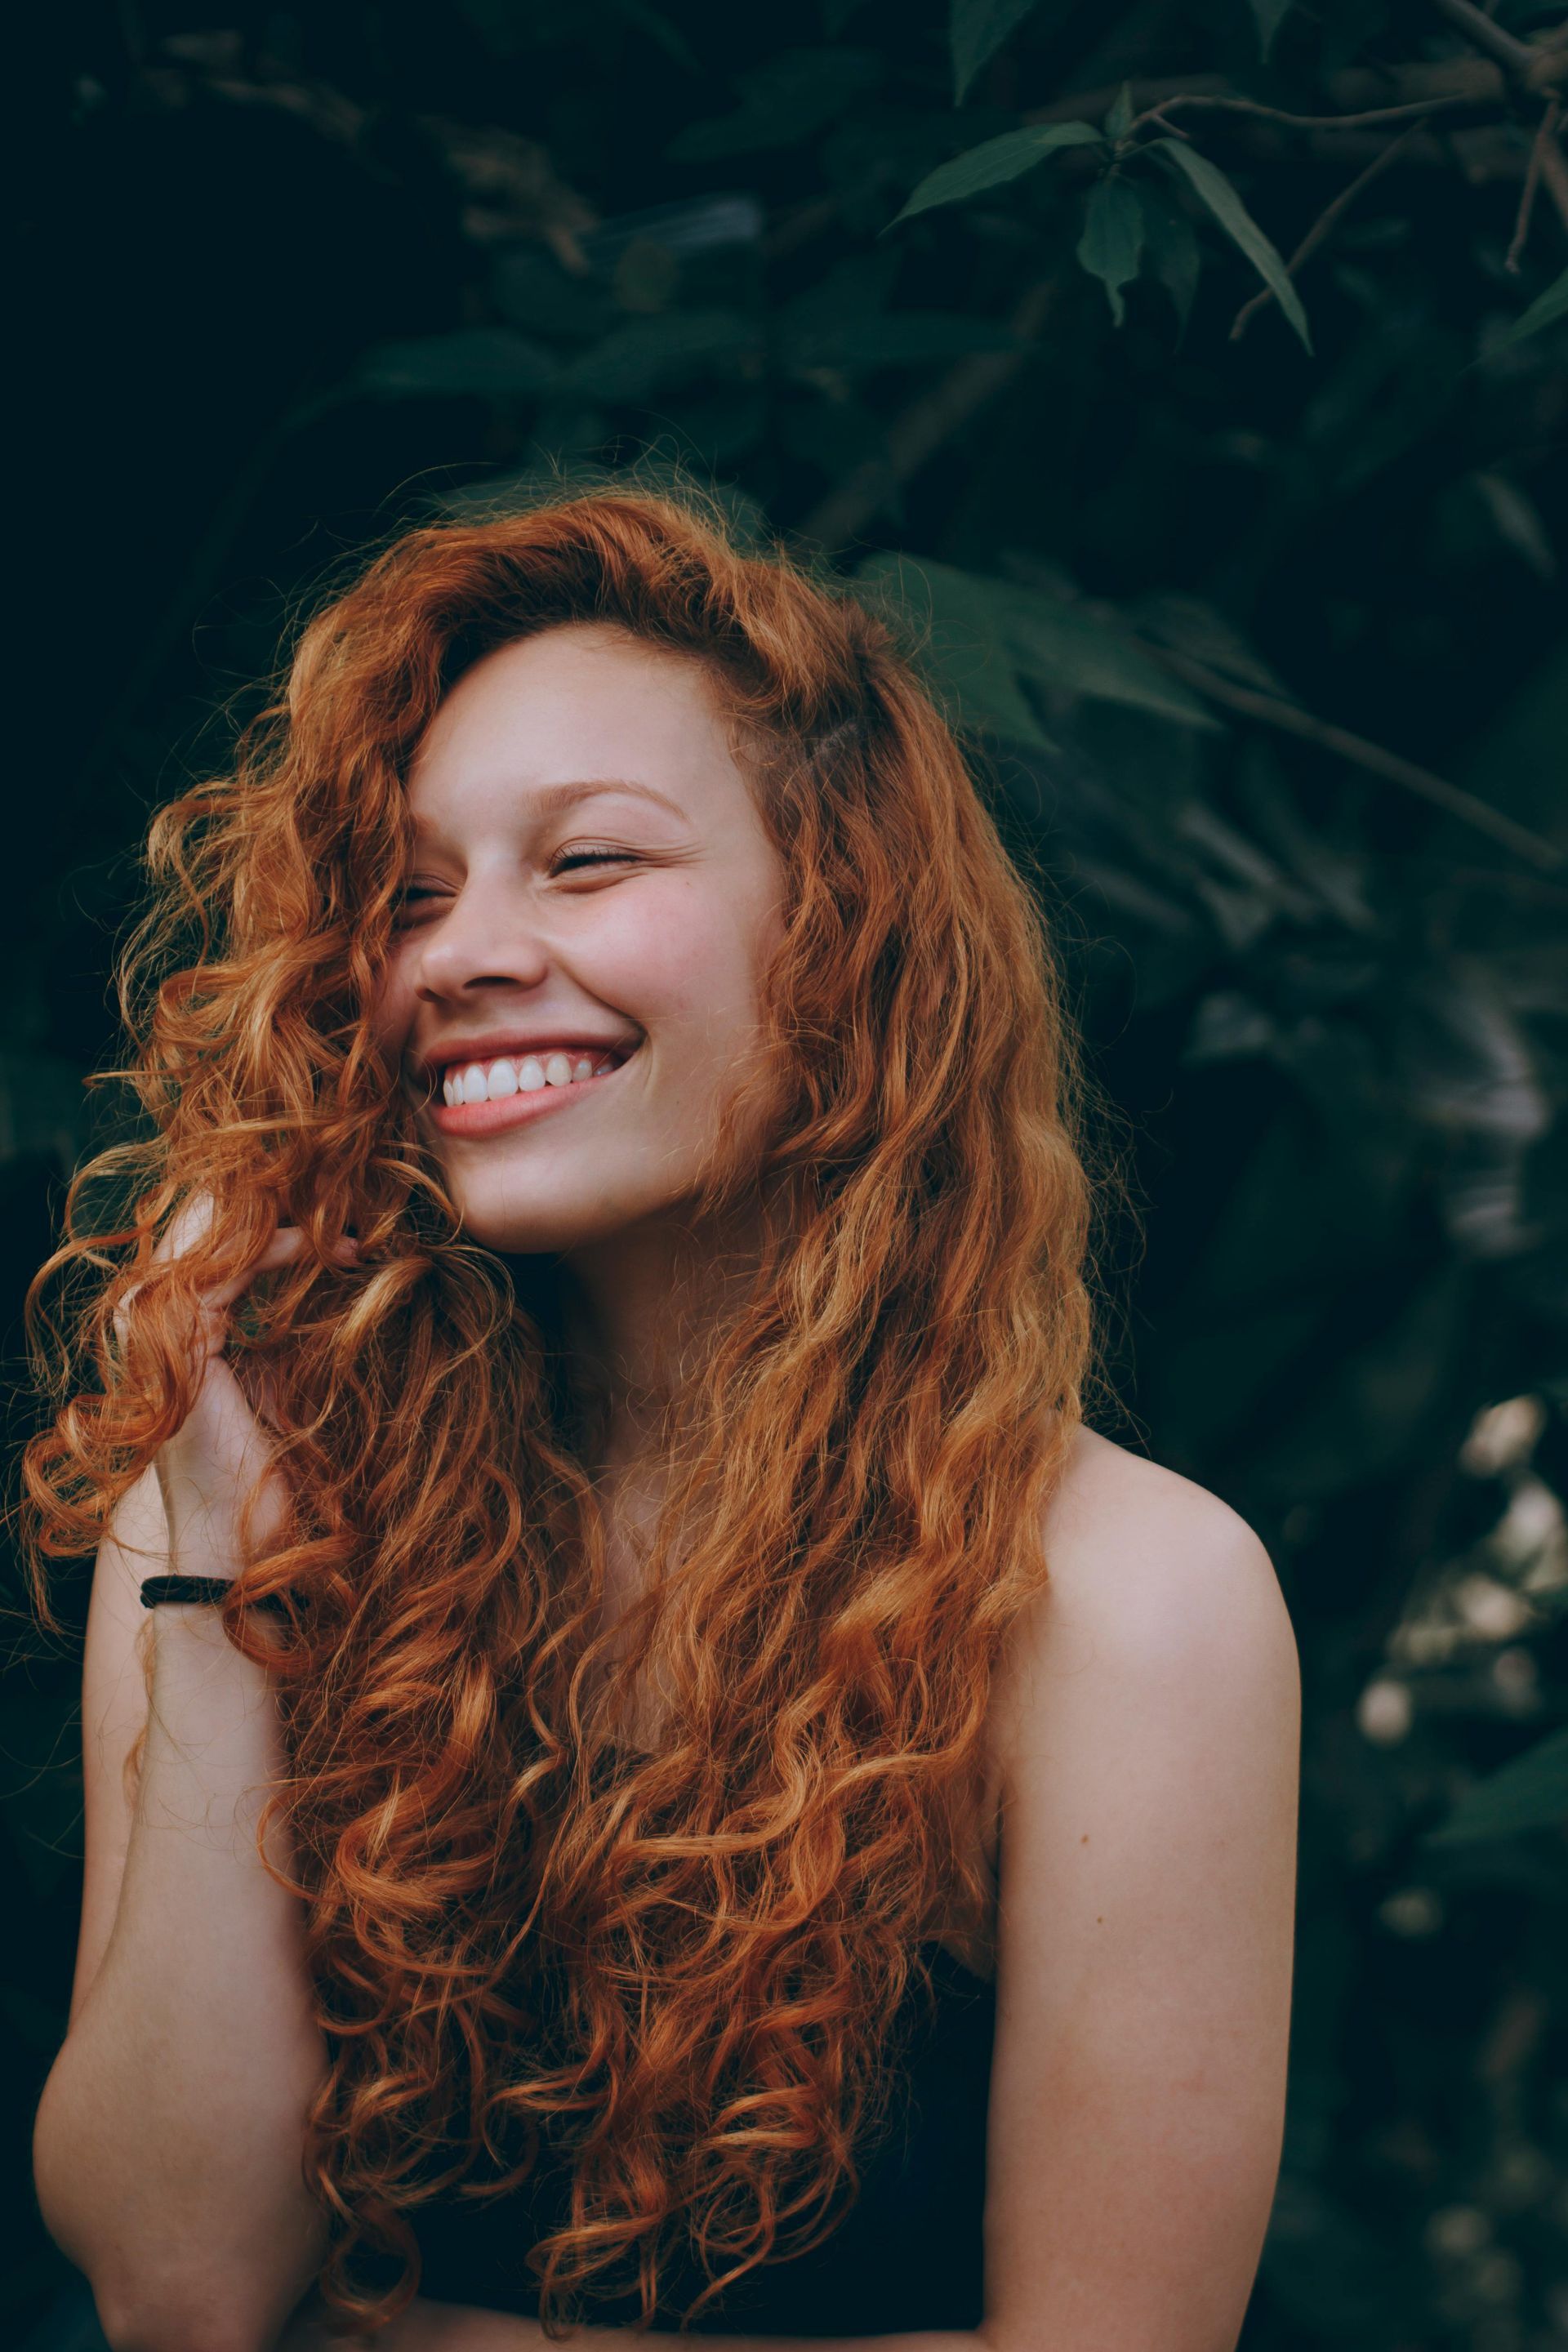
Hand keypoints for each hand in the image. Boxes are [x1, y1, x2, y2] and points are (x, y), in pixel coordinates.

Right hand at [118, 1190, 355, 1580]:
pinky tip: (325, 1250)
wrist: (240, 1539)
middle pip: (204, 1227)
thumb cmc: (267, 1473)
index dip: (278, 1221)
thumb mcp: (280, 1382)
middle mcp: (152, 1324)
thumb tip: (343, 1279)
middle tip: (343, 1195)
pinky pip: (226, 1271)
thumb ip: (285, 1331)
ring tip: (341, 1218)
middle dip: (275, 1204)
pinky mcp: (178, 1349)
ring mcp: (157, 1335)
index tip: (345, 1226)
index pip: (215, 1244)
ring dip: (283, 1220)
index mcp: (173, 1329)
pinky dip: (278, 1251)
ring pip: (211, 1237)